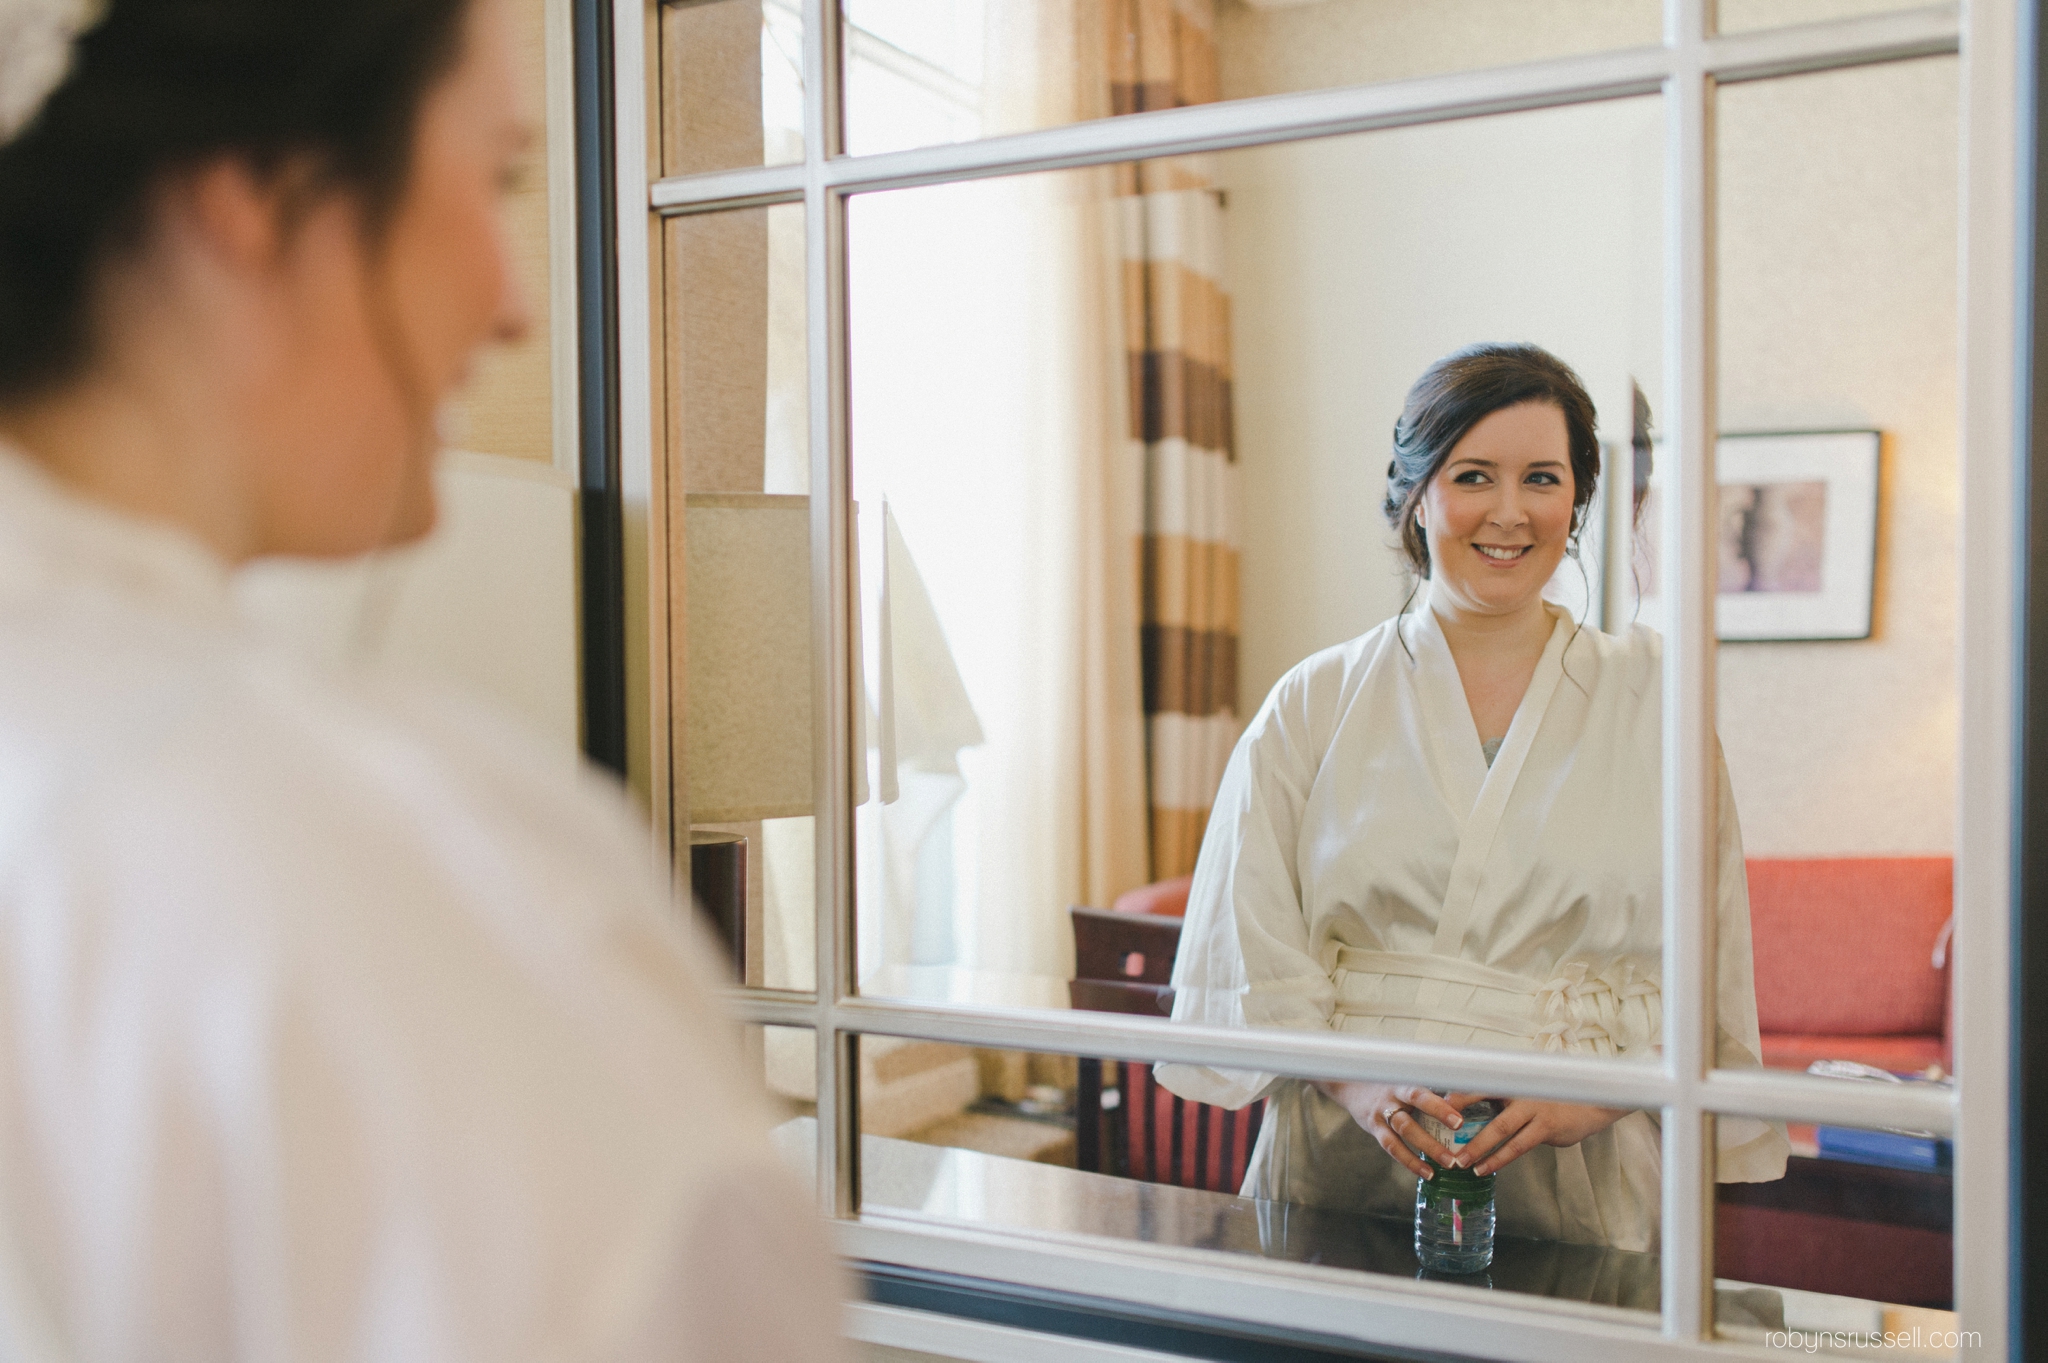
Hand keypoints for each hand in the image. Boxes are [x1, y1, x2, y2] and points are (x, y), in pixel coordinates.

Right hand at [1312, 1081, 1467, 1180]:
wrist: (1351, 1084)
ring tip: (1447, 1165)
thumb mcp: (1406, 1079)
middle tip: (1455, 1154)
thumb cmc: (1390, 1083)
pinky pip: (1391, 1147)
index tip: (1459, 1122)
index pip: (1422, 1094)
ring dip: (1426, 1150)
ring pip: (1403, 1134)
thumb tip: (1467, 1096)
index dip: (1439, 1108)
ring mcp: (1381, 1114)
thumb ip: (1429, 1088)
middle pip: (1411, 1117)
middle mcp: (1391, 1098)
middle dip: (1434, 1137)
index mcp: (1403, 1083)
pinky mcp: (1374, 1128)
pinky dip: (1409, 1161)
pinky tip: (1426, 1172)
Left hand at [1447, 1097, 1630, 1176]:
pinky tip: (1486, 1169)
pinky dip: (1499, 1159)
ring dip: (1478, 1147)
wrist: (1594, 1100)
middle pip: (1481, 1099)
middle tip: (1436, 1132)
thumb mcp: (1528, 1089)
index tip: (1432, 1103)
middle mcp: (1519, 1090)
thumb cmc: (1555, 1096)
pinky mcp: (1545, 1127)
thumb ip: (1504, 1097)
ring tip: (1461, 1162)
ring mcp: (1533, 1108)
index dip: (1454, 1091)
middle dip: (1457, 1117)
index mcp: (1512, 1078)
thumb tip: (1472, 1110)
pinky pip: (1517, 1146)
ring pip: (1499, 1129)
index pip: (1477, 1081)